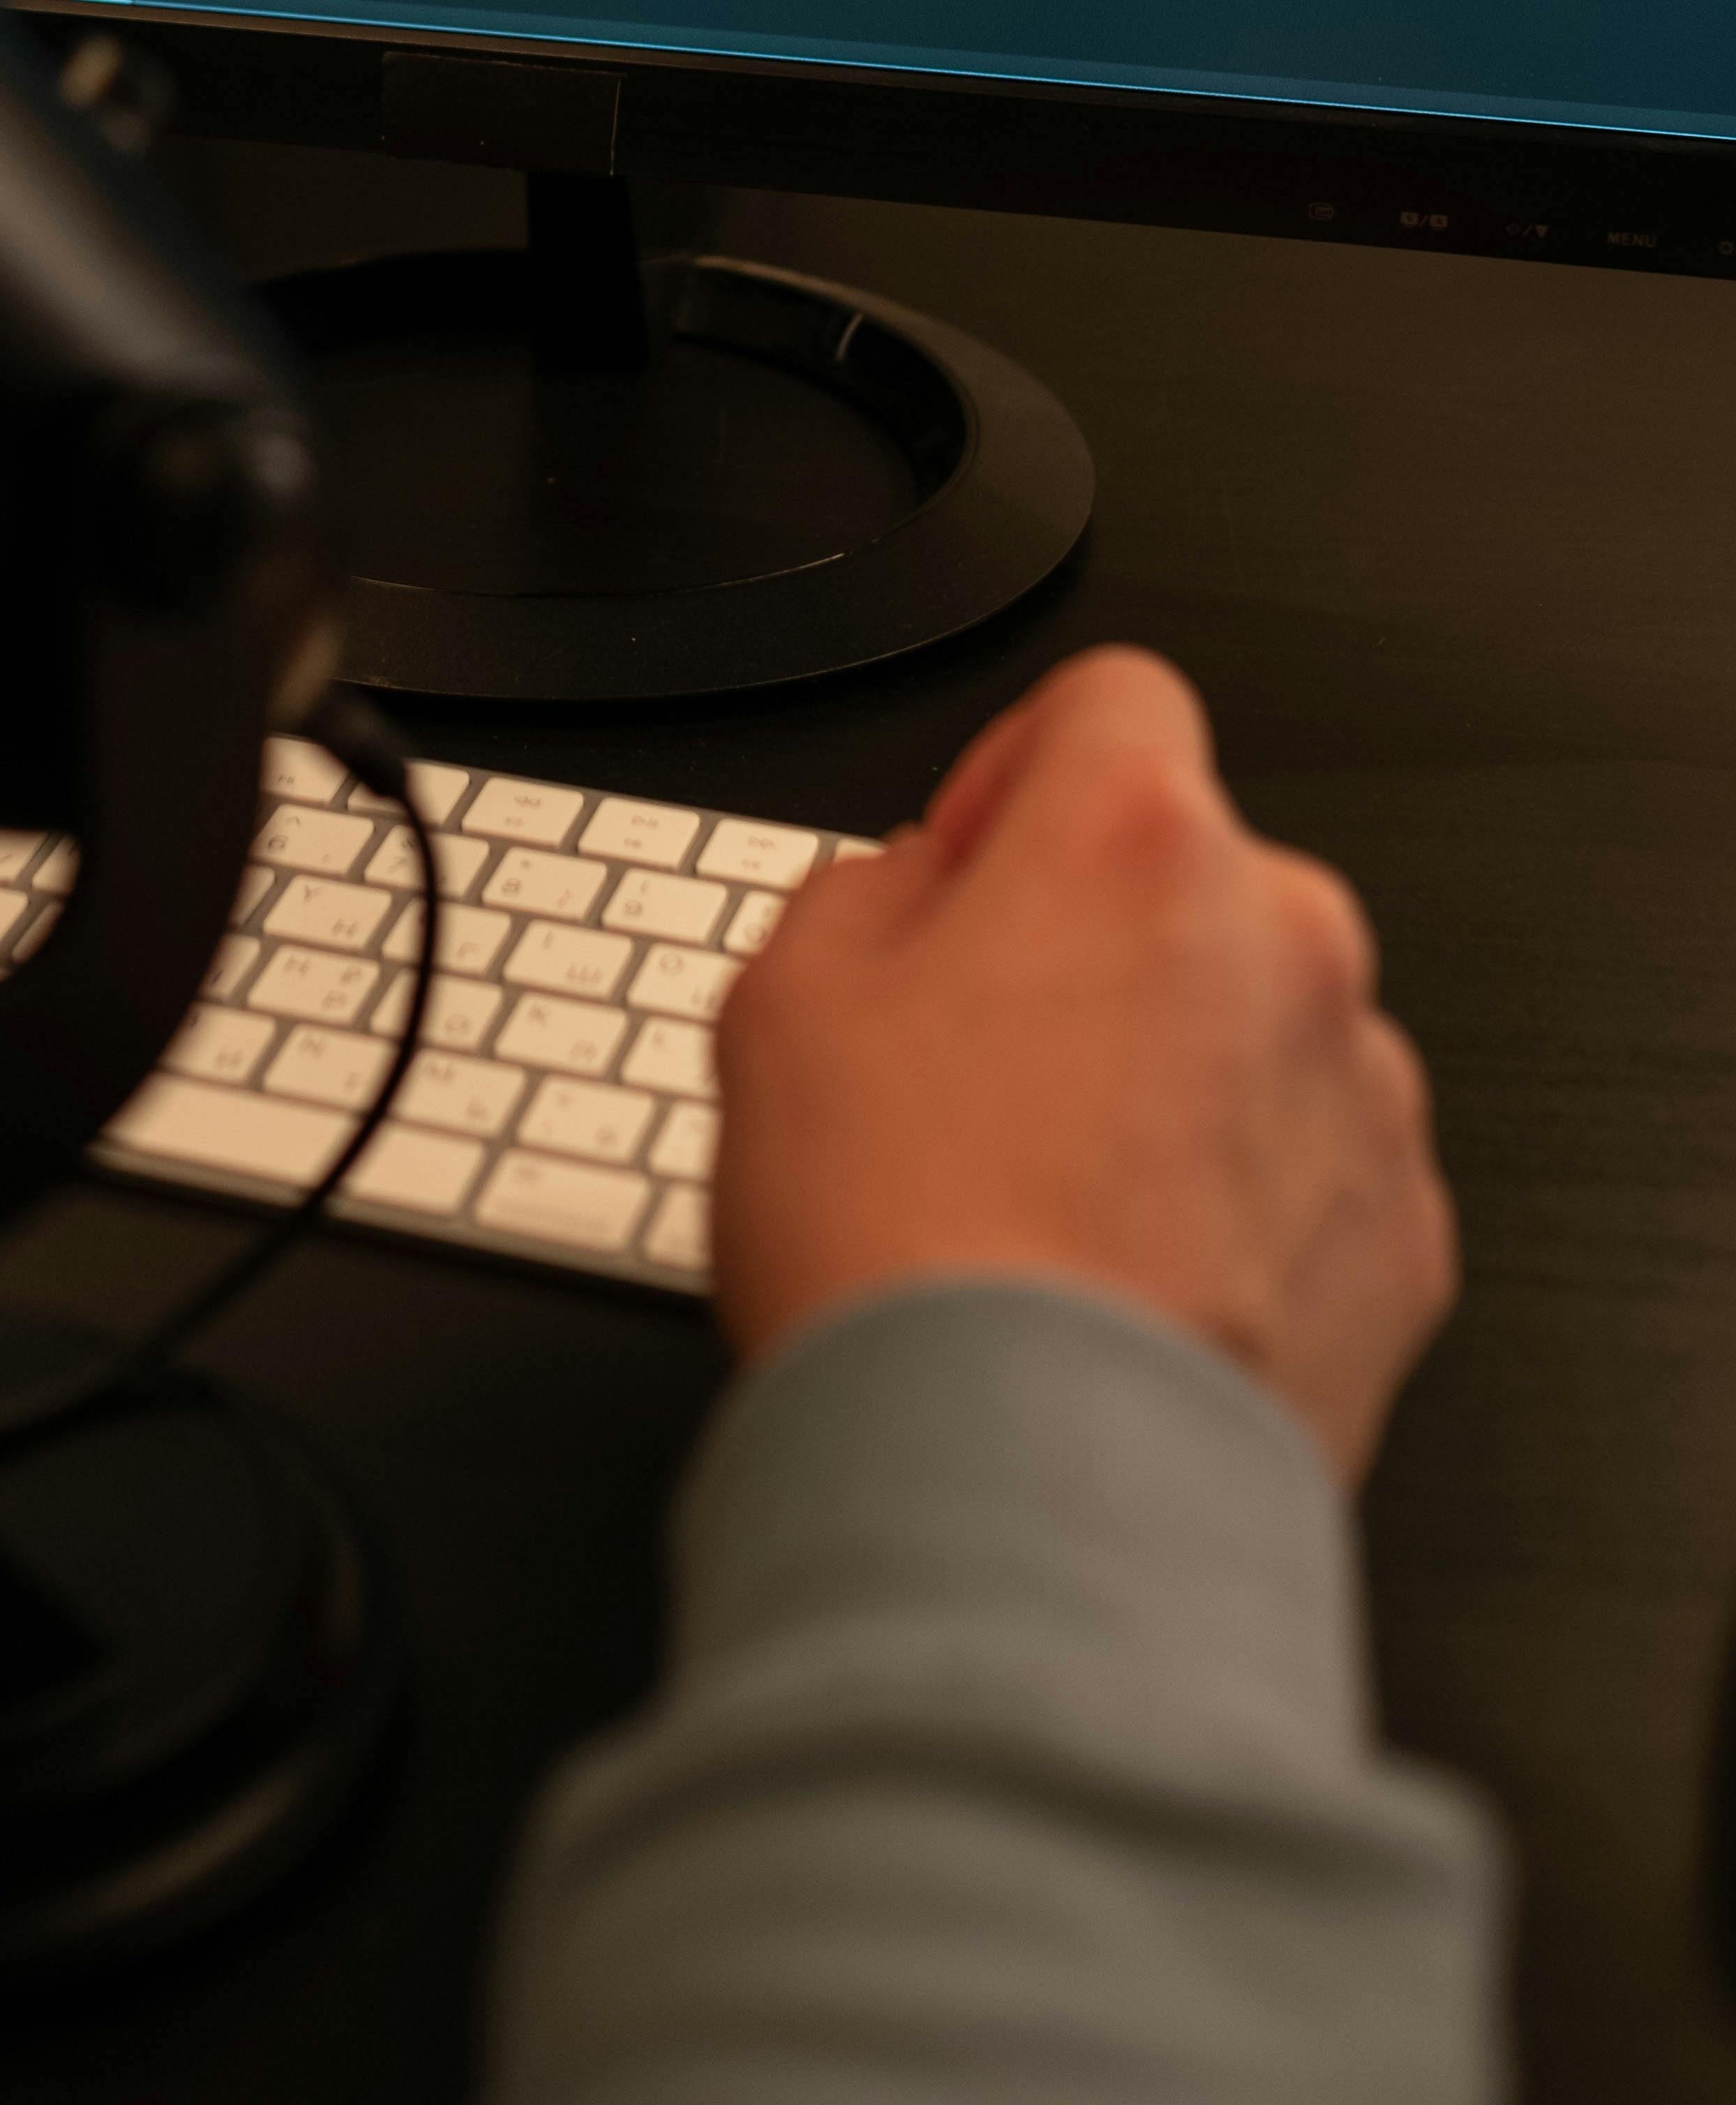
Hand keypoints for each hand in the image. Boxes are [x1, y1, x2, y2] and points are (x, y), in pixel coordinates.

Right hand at [708, 648, 1456, 1485]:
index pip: (1112, 700)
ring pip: (1258, 1027)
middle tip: (978, 1063)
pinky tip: (1125, 1281)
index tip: (973, 870)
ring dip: (1174, 1074)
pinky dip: (1239, 1204)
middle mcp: (1286, 941)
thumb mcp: (783, 999)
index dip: (1021, 776)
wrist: (1022, 1487)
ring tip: (1049, 1201)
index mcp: (1136, 842)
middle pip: (1191, 878)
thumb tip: (929, 886)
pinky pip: (1312, 1171)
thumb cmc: (907, 1245)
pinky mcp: (1405, 1242)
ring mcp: (1363, 1097)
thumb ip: (870, 888)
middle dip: (1096, 942)